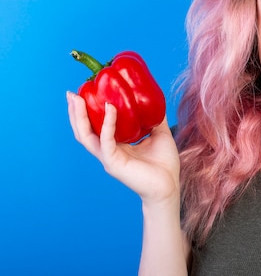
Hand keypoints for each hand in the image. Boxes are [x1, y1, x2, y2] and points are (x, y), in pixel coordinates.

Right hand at [67, 91, 180, 205]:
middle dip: (75, 112)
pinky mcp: (114, 163)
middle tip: (72, 94)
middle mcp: (108, 151)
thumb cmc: (164, 163)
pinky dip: (107, 124)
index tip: (84, 93)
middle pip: (83, 131)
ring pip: (87, 136)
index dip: (87, 112)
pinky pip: (107, 141)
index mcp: (116, 145)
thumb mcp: (159, 134)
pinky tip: (109, 108)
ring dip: (80, 117)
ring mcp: (109, 158)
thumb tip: (154, 100)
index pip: (95, 127)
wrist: (170, 185)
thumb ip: (154, 119)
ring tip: (78, 99)